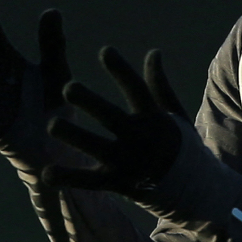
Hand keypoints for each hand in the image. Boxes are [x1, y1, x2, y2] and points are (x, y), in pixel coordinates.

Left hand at [43, 47, 185, 195]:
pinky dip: (69, 178)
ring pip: (97, 147)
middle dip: (90, 103)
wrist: (195, 191)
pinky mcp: (119, 183)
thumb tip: (153, 52)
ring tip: (52, 124)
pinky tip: (46, 173)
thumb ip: (159, 85)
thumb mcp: (175, 114)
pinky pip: (90, 181)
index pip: (137, 90)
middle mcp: (140, 138)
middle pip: (112, 117)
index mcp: (154, 118)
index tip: (105, 51)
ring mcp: (129, 162)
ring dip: (74, 136)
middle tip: (68, 88)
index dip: (122, 70)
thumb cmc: (180, 146)